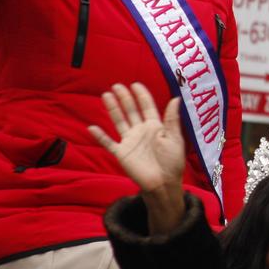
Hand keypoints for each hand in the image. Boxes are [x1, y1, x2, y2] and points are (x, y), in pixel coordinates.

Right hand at [89, 82, 186, 234]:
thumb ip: (172, 119)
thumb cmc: (172, 162)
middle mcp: (141, 131)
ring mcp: (130, 141)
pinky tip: (92, 127)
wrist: (163, 184)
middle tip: (117, 85)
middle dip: (124, 98)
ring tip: (106, 95)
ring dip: (112, 109)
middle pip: (131, 111)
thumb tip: (176, 98)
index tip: (135, 84)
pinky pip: (108, 143)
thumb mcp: (174, 139)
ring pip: (119, 121)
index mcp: (155, 126)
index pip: (147, 107)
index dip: (142, 96)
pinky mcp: (122, 153)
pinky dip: (100, 136)